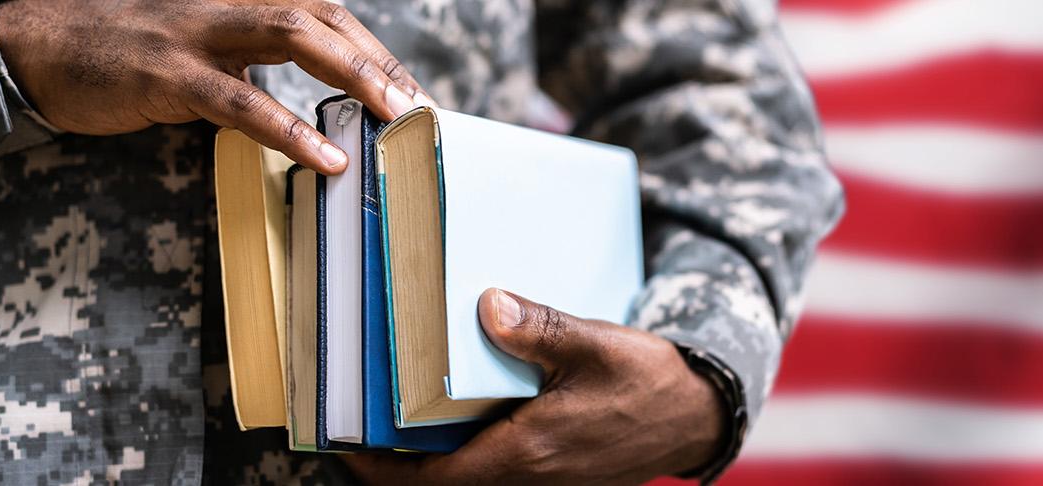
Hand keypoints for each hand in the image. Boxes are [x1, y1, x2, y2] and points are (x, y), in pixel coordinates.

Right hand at [0, 0, 432, 173]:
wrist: (38, 44)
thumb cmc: (130, 50)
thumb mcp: (206, 46)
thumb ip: (258, 60)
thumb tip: (324, 99)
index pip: (327, 13)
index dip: (376, 51)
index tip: (413, 93)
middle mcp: (227, 0)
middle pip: (324, 15)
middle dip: (379, 60)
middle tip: (419, 108)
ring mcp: (197, 31)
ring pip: (295, 35)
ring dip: (355, 75)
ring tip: (394, 117)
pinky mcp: (166, 72)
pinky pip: (240, 101)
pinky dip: (289, 129)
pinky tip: (325, 156)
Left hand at [344, 289, 725, 484]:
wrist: (700, 415)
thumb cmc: (652, 384)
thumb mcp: (597, 345)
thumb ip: (539, 328)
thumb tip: (487, 306)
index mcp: (526, 451)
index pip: (430, 479)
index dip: (378, 470)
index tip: (342, 448)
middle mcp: (528, 476)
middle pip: (441, 483)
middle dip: (395, 462)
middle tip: (359, 423)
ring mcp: (543, 480)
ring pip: (468, 479)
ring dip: (431, 457)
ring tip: (399, 417)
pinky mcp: (555, 473)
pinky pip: (496, 471)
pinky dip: (466, 452)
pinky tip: (462, 415)